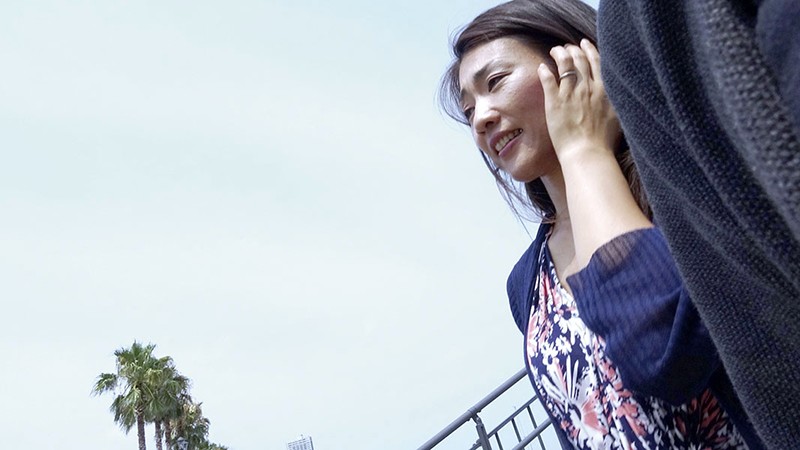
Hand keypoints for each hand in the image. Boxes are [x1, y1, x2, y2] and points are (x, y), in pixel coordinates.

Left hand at [537, 40, 620, 165]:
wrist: (588, 153)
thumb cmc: (603, 141)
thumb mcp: (618, 116)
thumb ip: (615, 101)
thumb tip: (615, 95)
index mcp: (604, 89)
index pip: (596, 61)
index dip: (589, 50)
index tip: (584, 44)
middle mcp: (588, 87)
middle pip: (580, 59)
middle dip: (573, 49)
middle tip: (567, 47)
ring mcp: (571, 93)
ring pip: (564, 63)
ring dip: (559, 53)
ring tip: (555, 51)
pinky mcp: (554, 102)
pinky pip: (548, 79)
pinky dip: (544, 70)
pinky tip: (542, 67)